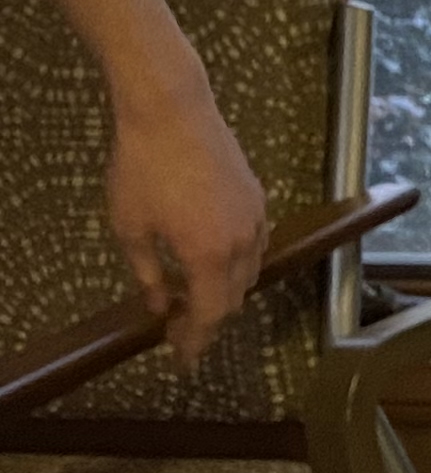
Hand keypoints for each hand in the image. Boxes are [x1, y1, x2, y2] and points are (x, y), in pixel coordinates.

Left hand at [104, 77, 264, 368]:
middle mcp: (242, 244)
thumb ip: (148, 274)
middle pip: (234, 298)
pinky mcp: (258, 199)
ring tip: (196, 292)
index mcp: (208, 256)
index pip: (210, 315)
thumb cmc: (142, 169)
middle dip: (209, 318)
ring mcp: (256, 219)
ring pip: (249, 272)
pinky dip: (237, 262)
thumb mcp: (130, 227)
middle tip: (180, 326)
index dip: (196, 341)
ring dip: (225, 290)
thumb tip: (160, 305)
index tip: (183, 360)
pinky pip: (256, 245)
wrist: (172, 112)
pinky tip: (215, 255)